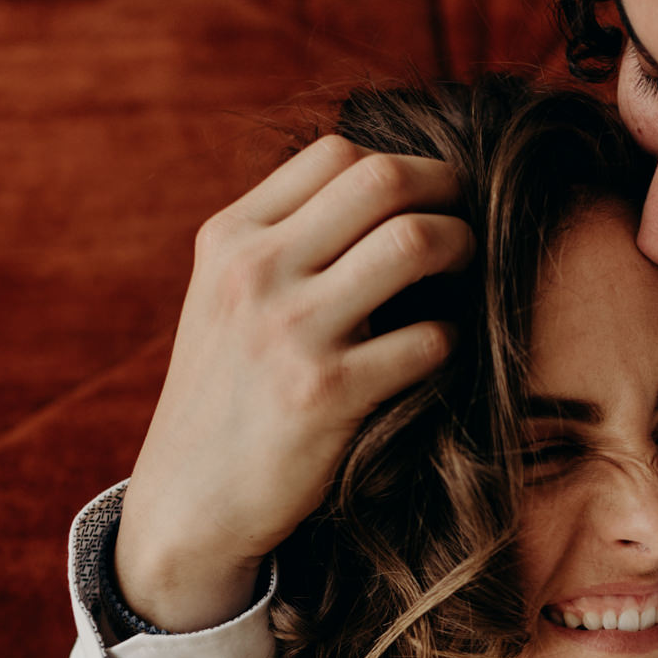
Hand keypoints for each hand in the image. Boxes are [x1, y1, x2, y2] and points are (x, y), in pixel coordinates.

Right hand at [117, 137, 473, 629]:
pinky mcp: (326, 395)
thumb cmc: (227, 397)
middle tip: (467, 221)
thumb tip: (382, 190)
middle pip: (381, 180)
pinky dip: (448, 341)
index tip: (429, 195)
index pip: (335, 154)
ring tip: (467, 272)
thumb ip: (281, 243)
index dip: (401, 164)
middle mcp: (254, 272)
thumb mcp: (224, 299)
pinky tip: (437, 353)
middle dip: (446, 191)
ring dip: (460, 249)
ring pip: (412, 243)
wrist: (190, 502)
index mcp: (230, 238)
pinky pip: (425, 340)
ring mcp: (289, 332)